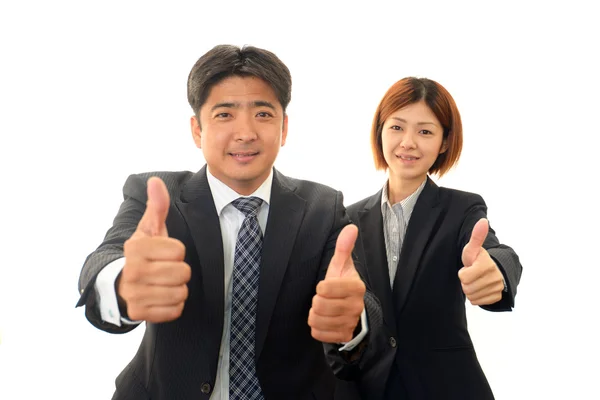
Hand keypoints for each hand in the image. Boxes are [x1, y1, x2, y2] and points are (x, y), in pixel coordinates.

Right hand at [118, 177, 191, 322]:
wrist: (121, 285)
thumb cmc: (143, 254)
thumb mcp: (149, 229)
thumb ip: (157, 206)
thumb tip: (156, 181)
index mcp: (135, 248)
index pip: (179, 250)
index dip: (177, 251)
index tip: (164, 253)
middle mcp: (132, 271)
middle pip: (182, 273)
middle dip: (180, 271)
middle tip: (166, 269)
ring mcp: (134, 294)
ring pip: (180, 293)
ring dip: (177, 289)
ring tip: (163, 283)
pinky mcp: (139, 313)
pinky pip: (174, 311)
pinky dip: (173, 306)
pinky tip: (161, 297)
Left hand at [309, 224, 365, 342]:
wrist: (353, 310)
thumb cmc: (343, 285)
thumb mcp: (342, 265)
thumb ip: (344, 247)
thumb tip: (351, 227)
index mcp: (355, 287)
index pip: (324, 288)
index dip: (320, 287)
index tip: (325, 286)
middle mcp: (356, 306)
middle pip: (319, 305)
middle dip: (316, 301)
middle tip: (324, 299)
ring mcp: (350, 322)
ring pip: (318, 320)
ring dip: (315, 315)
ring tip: (323, 309)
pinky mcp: (344, 336)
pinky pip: (319, 334)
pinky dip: (317, 328)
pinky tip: (324, 321)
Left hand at [458, 218, 503, 305]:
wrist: (492, 270)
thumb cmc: (477, 259)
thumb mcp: (473, 248)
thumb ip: (476, 236)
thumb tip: (483, 220)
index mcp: (487, 264)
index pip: (464, 277)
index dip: (463, 273)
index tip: (469, 267)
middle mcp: (495, 277)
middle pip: (467, 288)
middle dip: (466, 282)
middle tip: (471, 275)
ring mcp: (497, 288)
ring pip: (472, 296)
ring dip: (470, 290)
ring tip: (475, 281)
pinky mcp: (497, 297)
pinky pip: (478, 302)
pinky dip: (476, 297)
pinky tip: (480, 288)